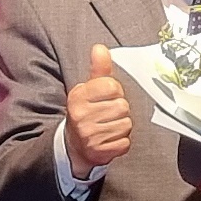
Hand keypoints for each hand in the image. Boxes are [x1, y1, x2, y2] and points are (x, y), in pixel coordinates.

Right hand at [66, 45, 137, 177]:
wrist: (74, 145)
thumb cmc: (87, 112)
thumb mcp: (89, 89)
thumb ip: (98, 68)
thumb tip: (100, 48)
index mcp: (78, 96)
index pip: (112, 86)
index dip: (115, 91)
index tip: (108, 97)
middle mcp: (80, 116)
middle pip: (122, 107)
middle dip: (120, 111)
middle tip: (108, 114)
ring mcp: (89, 136)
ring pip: (126, 125)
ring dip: (122, 127)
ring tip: (108, 127)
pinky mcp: (98, 152)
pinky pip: (124, 143)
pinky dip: (121, 142)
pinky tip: (109, 140)